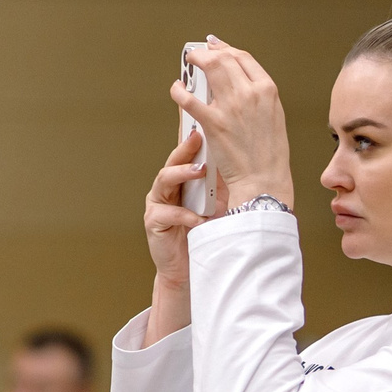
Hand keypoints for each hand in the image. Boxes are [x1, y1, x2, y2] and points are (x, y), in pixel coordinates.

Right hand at [142, 128, 214, 285]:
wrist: (193, 267)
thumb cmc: (206, 233)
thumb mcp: (218, 202)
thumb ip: (220, 182)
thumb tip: (238, 157)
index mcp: (181, 181)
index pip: (185, 156)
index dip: (191, 140)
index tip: (204, 123)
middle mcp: (166, 189)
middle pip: (172, 162)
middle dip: (185, 149)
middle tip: (198, 138)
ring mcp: (157, 204)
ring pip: (164, 181)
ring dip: (182, 175)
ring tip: (198, 172)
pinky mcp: (154, 223)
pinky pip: (167, 214)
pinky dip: (185, 215)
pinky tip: (199, 218)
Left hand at [171, 38, 292, 212]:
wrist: (263, 180)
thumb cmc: (269, 155)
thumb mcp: (273, 116)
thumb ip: (259, 97)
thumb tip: (241, 84)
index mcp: (268, 90)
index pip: (244, 58)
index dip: (227, 49)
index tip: (217, 46)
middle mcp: (250, 92)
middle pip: (224, 58)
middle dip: (208, 52)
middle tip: (198, 54)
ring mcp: (230, 106)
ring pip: (208, 68)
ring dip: (195, 62)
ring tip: (188, 64)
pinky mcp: (212, 122)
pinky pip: (188, 98)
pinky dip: (179, 90)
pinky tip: (177, 89)